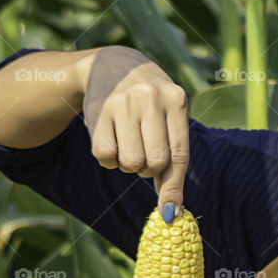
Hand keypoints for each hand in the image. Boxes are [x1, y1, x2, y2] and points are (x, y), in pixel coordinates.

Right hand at [80, 47, 189, 217]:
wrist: (113, 65)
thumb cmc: (150, 102)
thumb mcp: (168, 116)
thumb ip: (173, 158)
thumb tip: (171, 209)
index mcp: (177, 99)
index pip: (179, 154)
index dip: (174, 187)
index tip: (170, 212)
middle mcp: (151, 98)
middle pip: (154, 163)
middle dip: (149, 169)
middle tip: (144, 154)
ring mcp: (123, 103)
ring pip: (130, 163)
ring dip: (128, 164)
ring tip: (129, 143)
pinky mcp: (99, 111)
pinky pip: (105, 157)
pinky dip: (108, 159)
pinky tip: (112, 138)